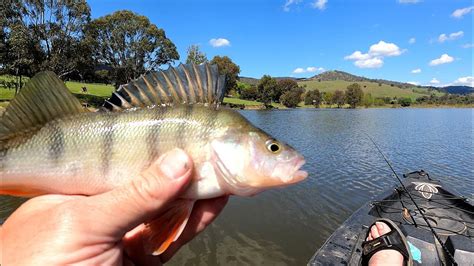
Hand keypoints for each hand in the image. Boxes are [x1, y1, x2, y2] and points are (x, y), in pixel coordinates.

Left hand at [1, 149, 227, 264]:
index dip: (156, 148)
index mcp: (80, 191)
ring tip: (222, 170)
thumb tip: (176, 162)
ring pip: (169, 209)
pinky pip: (175, 235)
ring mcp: (126, 236)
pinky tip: (214, 201)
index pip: (124, 160)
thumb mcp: (83, 222)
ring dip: (197, 192)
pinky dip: (197, 219)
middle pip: (151, 183)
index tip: (184, 134)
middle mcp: (105, 211)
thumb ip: (134, 194)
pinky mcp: (144, 259)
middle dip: (183, 168)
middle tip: (212, 150)